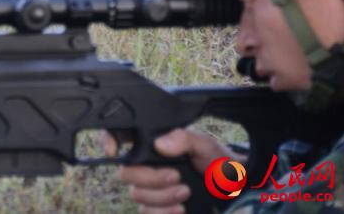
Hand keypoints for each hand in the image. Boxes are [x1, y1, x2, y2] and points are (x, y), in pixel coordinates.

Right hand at [106, 128, 238, 213]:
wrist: (236, 193)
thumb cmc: (219, 165)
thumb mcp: (205, 145)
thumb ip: (183, 138)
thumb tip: (159, 143)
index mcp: (154, 144)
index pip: (120, 137)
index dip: (107, 140)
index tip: (113, 150)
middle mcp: (147, 166)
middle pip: (125, 172)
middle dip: (151, 178)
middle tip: (176, 177)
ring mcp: (151, 189)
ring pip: (136, 194)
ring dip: (161, 196)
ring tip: (185, 193)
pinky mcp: (158, 209)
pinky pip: (145, 213)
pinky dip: (162, 212)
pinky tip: (180, 208)